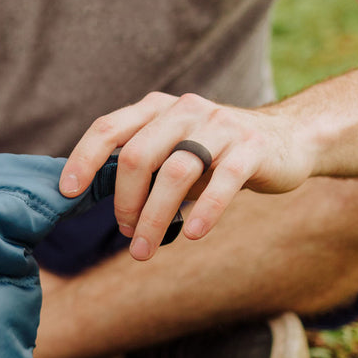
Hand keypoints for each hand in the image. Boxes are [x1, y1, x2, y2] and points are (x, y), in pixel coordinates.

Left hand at [58, 92, 313, 260]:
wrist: (290, 138)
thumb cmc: (217, 153)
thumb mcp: (175, 149)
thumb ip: (141, 163)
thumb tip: (91, 196)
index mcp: (158, 108)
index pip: (109, 128)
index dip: (83, 159)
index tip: (67, 192)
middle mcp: (186, 110)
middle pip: (138, 156)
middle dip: (125, 202)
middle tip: (126, 233)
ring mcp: (221, 126)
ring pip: (176, 172)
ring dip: (154, 217)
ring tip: (143, 249)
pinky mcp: (252, 148)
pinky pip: (222, 181)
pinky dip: (204, 211)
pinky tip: (192, 234)